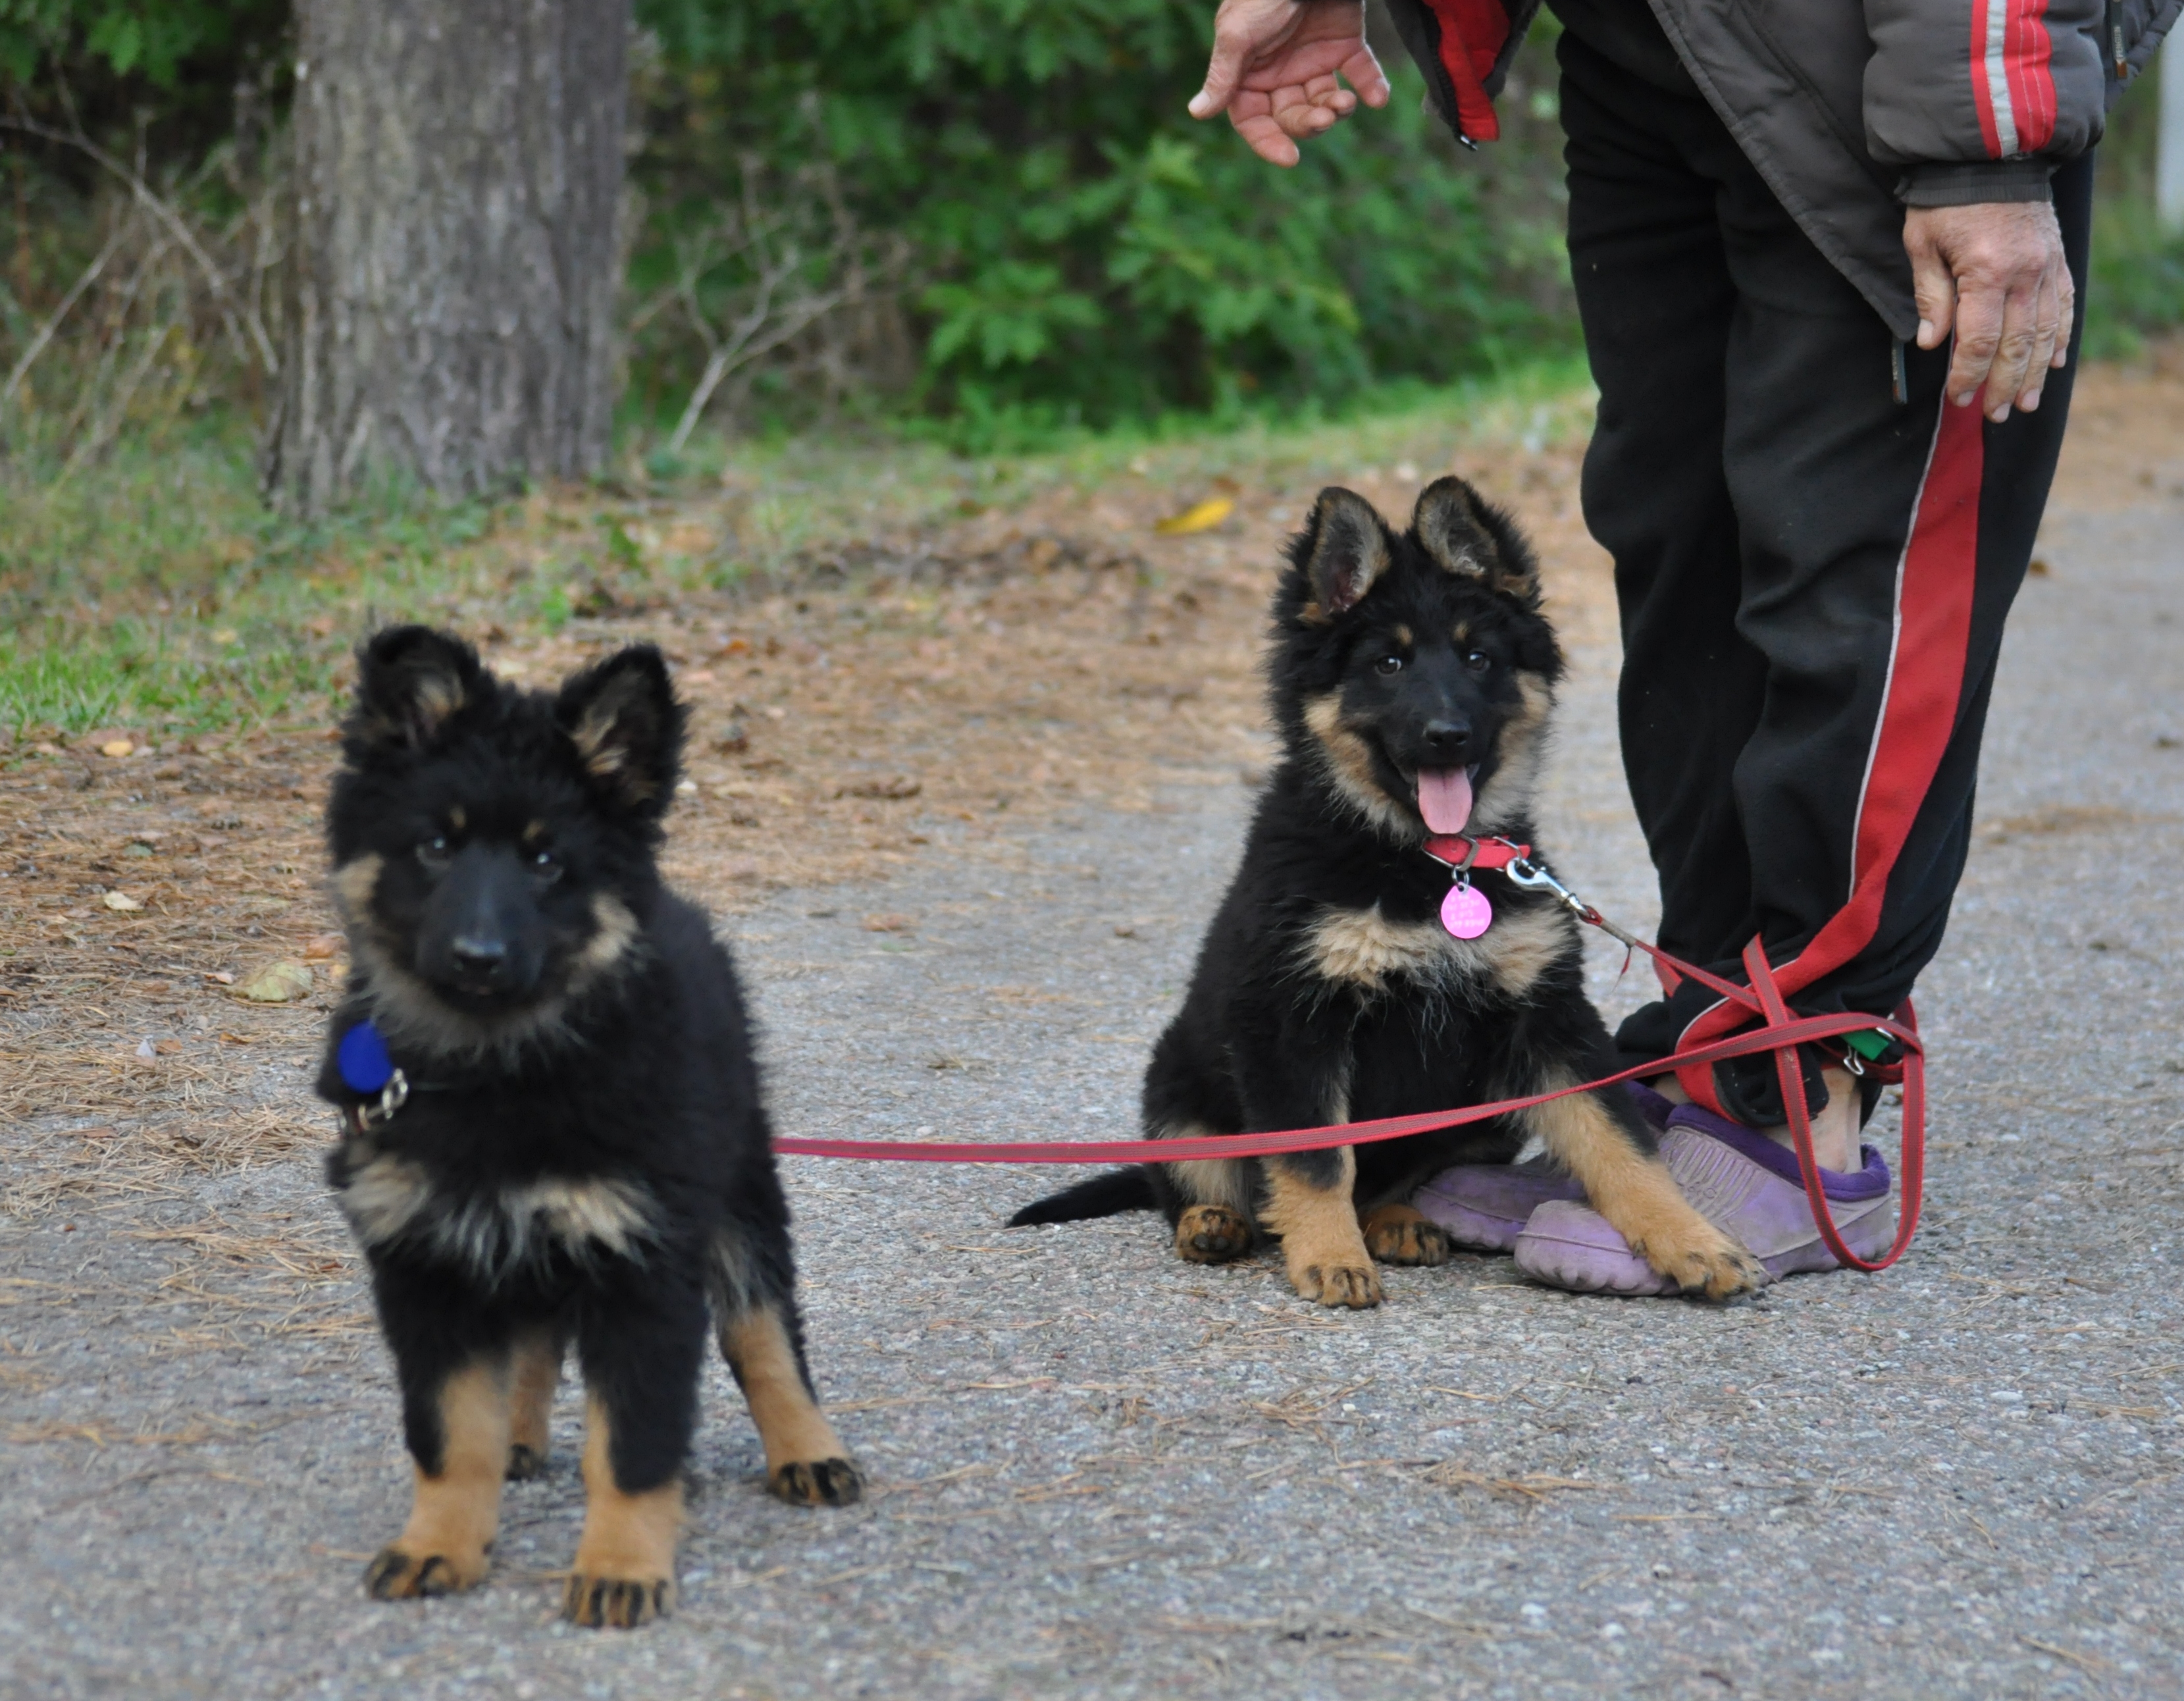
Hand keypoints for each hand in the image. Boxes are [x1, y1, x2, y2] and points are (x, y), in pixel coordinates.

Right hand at [1189, 0, 1389, 167]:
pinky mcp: (1345, 42)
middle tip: (1324, 118)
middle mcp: (1280, 70)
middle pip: (1292, 116)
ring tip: (1346, 103)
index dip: (1267, 140)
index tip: (1289, 156)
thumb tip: (1197, 111)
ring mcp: (1313, 57)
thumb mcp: (1238, 33)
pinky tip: (1378, 97)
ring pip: (1325, 101)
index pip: (1252, 119)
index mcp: (1248, 72)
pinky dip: (1372, 87)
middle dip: (1309, 123)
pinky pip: (1360, 73)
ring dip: (1338, 110)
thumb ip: (1223, 74)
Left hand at [1903, 201, 2072, 421]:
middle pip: (2018, 344)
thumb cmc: (1945, 198)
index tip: (1958, 397)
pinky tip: (2056, 362)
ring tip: (2026, 403)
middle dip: (2006, 384)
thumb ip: (1931, 295)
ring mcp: (2047, 265)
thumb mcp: (1922, 242)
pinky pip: (2064, 305)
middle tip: (1995, 415)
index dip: (1969, 374)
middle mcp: (2025, 272)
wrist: (1991, 150)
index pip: (1980, 340)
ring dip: (2036, 371)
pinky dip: (2061, 337)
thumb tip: (1934, 344)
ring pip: (2046, 331)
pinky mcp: (2057, 258)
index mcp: (1986, 271)